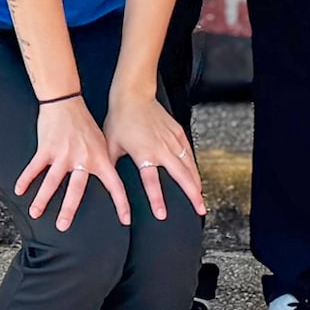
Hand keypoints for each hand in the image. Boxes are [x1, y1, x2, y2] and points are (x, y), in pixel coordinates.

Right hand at [15, 94, 130, 231]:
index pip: (115, 185)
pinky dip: (26, 179)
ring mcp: (62, 154)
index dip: (121, 203)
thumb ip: (104, 162)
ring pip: (51, 181)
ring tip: (35, 213)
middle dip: (68, 209)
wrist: (66, 102)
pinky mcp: (46, 148)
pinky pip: (35, 167)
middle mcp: (81, 159)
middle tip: (63, 226)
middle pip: (75, 189)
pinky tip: (19, 190)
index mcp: (99, 159)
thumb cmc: (84, 123)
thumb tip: (111, 178)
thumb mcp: (102, 142)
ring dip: (42, 199)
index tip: (125, 220)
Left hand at [102, 85, 206, 220]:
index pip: (152, 182)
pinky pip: (189, 152)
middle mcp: (162, 148)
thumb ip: (112, 167)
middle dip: (192, 195)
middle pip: (182, 176)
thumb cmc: (120, 119)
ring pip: (189, 165)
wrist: (133, 95)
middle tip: (199, 209)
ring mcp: (172, 140)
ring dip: (196, 183)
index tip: (161, 214)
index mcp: (144, 153)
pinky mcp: (178, 132)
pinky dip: (194, 166)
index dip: (157, 199)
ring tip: (201, 197)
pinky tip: (196, 175)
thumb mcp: (111, 146)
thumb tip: (108, 184)